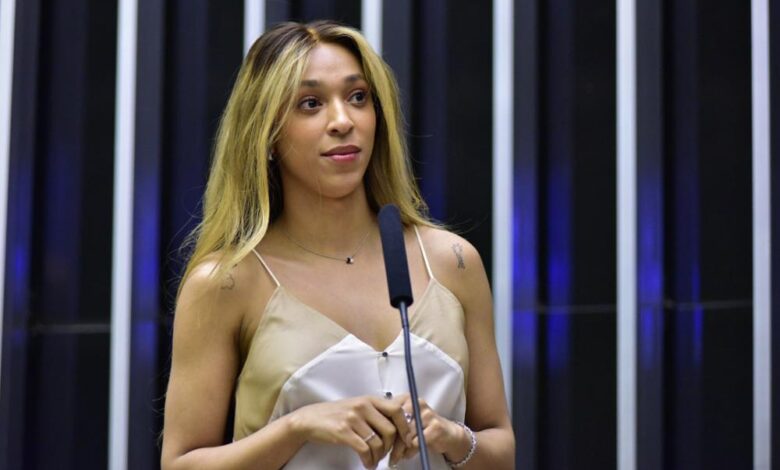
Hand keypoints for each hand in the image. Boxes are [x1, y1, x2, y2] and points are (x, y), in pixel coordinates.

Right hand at [289, 395, 413, 467]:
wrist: (311, 419)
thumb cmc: (337, 414)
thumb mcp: (358, 406)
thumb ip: (376, 412)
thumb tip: (400, 424)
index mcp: (370, 399)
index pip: (397, 410)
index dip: (406, 427)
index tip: (407, 440)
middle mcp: (363, 406)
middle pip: (390, 430)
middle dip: (392, 447)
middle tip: (388, 455)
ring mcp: (353, 418)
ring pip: (378, 443)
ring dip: (379, 457)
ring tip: (375, 461)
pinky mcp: (343, 432)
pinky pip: (364, 450)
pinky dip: (369, 460)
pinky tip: (367, 463)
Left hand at [389, 398, 469, 465]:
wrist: (448, 434)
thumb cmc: (423, 428)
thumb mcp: (407, 422)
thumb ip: (394, 424)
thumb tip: (379, 437)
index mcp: (407, 398)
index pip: (390, 412)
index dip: (384, 428)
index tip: (382, 440)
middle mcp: (418, 403)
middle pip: (398, 423)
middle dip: (392, 441)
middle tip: (388, 453)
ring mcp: (428, 414)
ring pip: (406, 434)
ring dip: (400, 449)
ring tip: (397, 456)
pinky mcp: (435, 427)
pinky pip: (416, 442)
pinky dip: (410, 451)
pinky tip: (408, 455)